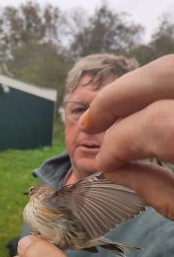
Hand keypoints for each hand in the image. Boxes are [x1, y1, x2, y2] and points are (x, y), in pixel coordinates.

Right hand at [79, 55, 173, 219]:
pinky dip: (153, 87)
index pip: (157, 125)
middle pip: (165, 74)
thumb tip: (111, 167)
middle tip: (90, 123)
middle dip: (118, 97)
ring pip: (171, 68)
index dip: (120, 142)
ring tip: (107, 113)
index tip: (103, 163)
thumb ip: (151, 188)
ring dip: (133, 88)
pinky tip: (137, 106)